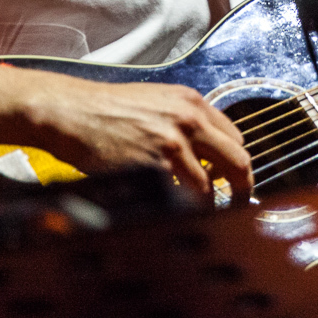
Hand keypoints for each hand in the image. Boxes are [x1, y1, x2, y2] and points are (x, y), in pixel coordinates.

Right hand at [23, 77, 252, 198]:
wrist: (73, 111)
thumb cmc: (108, 109)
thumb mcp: (157, 101)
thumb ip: (185, 122)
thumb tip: (208, 153)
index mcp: (192, 102)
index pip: (235, 138)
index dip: (236, 163)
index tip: (234, 180)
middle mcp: (188, 120)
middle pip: (237, 161)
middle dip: (243, 189)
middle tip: (241, 205)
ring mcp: (172, 144)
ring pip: (209, 188)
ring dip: (208, 207)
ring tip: (200, 216)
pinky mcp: (152, 166)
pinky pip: (179, 198)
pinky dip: (179, 210)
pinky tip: (172, 212)